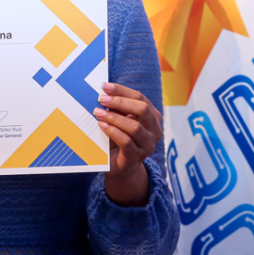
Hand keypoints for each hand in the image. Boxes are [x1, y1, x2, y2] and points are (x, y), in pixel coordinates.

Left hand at [94, 82, 162, 206]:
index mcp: (153, 117)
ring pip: (134, 127)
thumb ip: (118, 108)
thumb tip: (104, 92)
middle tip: (101, 99)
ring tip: (98, 112)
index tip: (105, 86)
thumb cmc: (120, 140)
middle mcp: (155, 130)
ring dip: (114, 117)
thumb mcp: (121, 121)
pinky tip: (102, 125)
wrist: (121, 168)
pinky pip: (126, 142)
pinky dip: (113, 132)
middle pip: (142, 110)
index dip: (123, 91)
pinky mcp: (136, 157)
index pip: (141, 98)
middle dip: (120, 102)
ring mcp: (148, 145)